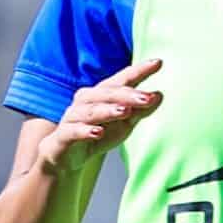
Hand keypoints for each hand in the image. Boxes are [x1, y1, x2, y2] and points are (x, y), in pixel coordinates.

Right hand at [36, 58, 163, 175]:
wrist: (66, 159)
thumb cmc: (96, 135)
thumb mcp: (124, 124)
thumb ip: (140, 111)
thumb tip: (159, 95)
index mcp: (101, 94)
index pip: (122, 80)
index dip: (138, 71)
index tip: (157, 63)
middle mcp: (85, 101)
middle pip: (106, 93)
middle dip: (128, 95)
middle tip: (147, 98)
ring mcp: (72, 118)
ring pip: (90, 110)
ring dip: (107, 110)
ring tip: (124, 111)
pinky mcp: (63, 136)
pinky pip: (73, 131)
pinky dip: (85, 131)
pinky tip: (98, 132)